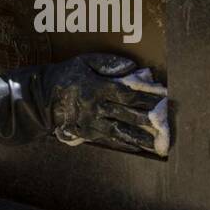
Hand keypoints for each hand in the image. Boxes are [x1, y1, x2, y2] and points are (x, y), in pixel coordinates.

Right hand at [0, 53, 170, 155]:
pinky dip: (128, 143)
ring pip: (123, 130)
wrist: (39, 99)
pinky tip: (141, 147)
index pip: (129, 91)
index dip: (148, 94)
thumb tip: (133, 69)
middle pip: (130, 113)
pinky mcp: (89, 132)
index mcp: (98, 87)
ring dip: (143, 136)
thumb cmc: (65, 75)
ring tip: (161, 141)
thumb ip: (109, 63)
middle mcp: (97, 107)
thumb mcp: (84, 61)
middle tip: (170, 120)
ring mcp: (93, 122)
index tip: (166, 95)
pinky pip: (111, 139)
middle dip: (151, 117)